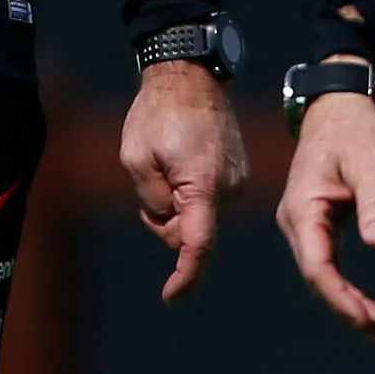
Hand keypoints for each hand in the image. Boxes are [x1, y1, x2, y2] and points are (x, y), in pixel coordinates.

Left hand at [120, 62, 251, 301]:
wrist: (189, 76)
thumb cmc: (157, 114)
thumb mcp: (136, 159)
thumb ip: (152, 201)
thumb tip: (172, 224)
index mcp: (205, 186)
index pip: (198, 244)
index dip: (185, 275)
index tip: (171, 296)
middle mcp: (230, 189)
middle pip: (193, 233)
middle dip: (166, 223)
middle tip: (150, 184)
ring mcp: (238, 182)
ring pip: (200, 218)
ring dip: (177, 206)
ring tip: (164, 166)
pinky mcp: (238, 174)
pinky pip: (209, 202)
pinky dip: (190, 196)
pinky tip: (179, 164)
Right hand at [274, 78, 374, 339]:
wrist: (340, 104)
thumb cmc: (354, 129)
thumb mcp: (368, 161)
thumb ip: (373, 202)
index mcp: (303, 208)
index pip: (316, 266)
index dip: (340, 298)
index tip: (368, 319)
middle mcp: (297, 220)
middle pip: (317, 277)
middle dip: (347, 308)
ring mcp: (305, 222)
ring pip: (321, 273)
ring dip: (347, 302)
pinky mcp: (318, 221)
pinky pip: (327, 262)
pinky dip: (345, 286)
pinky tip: (365, 305)